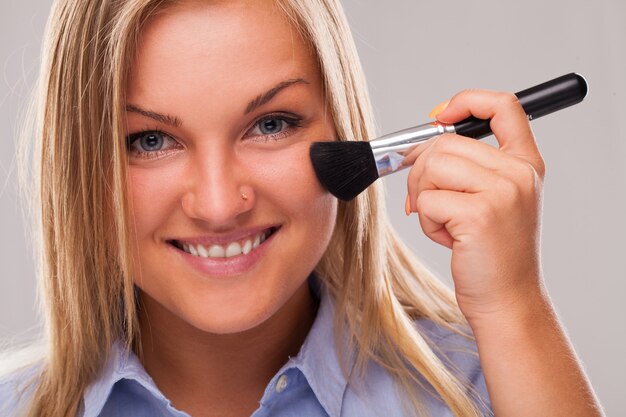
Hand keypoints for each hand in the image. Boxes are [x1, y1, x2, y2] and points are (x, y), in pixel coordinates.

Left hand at [403, 90, 545, 324]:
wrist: (507, 299)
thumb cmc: (493, 252)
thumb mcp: (494, 200)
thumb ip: (469, 167)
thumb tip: (420, 144)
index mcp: (526, 164)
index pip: (504, 106)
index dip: (466, 101)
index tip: (439, 116)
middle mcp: (519, 173)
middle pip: (445, 142)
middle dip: (421, 171)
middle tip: (426, 201)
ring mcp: (502, 192)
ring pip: (431, 167)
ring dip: (422, 198)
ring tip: (443, 223)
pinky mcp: (479, 214)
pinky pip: (426, 200)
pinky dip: (425, 221)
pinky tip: (448, 239)